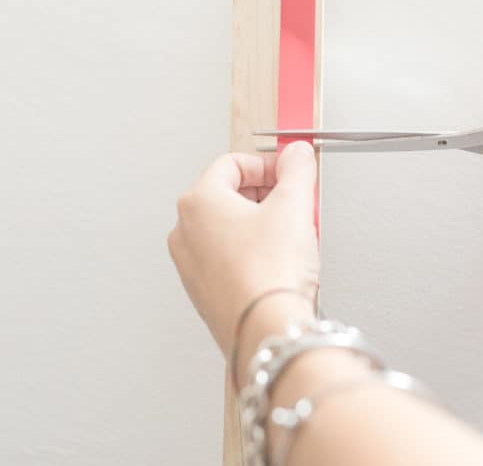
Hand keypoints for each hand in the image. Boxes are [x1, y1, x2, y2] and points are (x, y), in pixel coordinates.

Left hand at [168, 141, 319, 354]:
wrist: (265, 328)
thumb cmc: (269, 273)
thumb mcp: (294, 206)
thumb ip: (297, 170)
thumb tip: (296, 154)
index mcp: (198, 201)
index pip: (232, 163)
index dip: (267, 164)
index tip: (288, 172)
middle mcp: (185, 230)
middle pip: (227, 194)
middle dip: (265, 194)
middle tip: (292, 202)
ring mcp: (190, 263)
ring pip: (227, 227)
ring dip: (259, 223)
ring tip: (288, 235)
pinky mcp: (203, 289)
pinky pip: (226, 257)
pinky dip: (250, 251)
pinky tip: (276, 262)